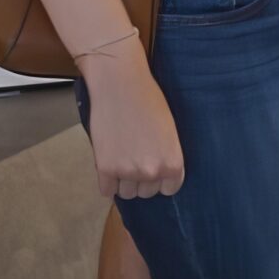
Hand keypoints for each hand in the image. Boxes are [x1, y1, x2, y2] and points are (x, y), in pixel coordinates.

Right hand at [81, 50, 184, 199]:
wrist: (121, 85)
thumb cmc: (148, 100)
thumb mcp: (169, 131)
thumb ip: (166, 157)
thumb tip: (158, 175)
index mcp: (173, 164)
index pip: (168, 189)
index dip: (160, 179)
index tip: (152, 168)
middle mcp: (152, 172)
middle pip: (146, 192)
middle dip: (141, 179)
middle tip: (134, 157)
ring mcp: (128, 171)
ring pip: (126, 193)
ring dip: (123, 181)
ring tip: (121, 158)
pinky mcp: (105, 168)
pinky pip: (106, 190)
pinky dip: (107, 181)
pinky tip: (108, 164)